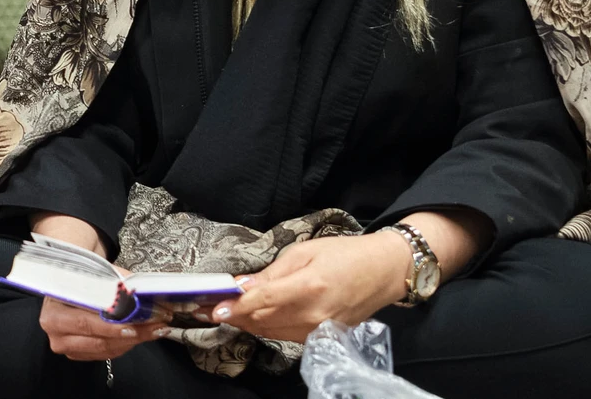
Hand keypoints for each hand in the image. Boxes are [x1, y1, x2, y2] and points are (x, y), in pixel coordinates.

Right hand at [27, 213, 166, 358]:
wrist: (66, 283)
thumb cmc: (79, 277)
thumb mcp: (94, 274)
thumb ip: (115, 283)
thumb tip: (140, 290)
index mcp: (53, 308)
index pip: (86, 321)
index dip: (111, 326)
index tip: (134, 325)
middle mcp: (54, 330)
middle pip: (99, 340)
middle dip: (132, 334)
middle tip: (156, 326)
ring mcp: (65, 344)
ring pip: (106, 349)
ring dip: (133, 341)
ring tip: (155, 329)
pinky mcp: (76, 353)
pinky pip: (106, 354)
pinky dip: (125, 345)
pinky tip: (140, 334)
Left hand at [207, 233, 410, 341]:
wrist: (383, 272)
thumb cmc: (344, 254)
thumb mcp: (304, 252)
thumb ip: (271, 273)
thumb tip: (242, 286)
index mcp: (308, 288)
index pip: (262, 304)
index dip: (234, 307)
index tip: (212, 308)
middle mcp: (313, 316)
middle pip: (262, 321)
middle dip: (233, 315)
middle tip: (207, 308)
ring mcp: (319, 330)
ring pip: (270, 332)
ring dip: (246, 323)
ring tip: (225, 311)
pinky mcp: (322, 337)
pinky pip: (285, 335)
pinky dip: (265, 327)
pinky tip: (252, 317)